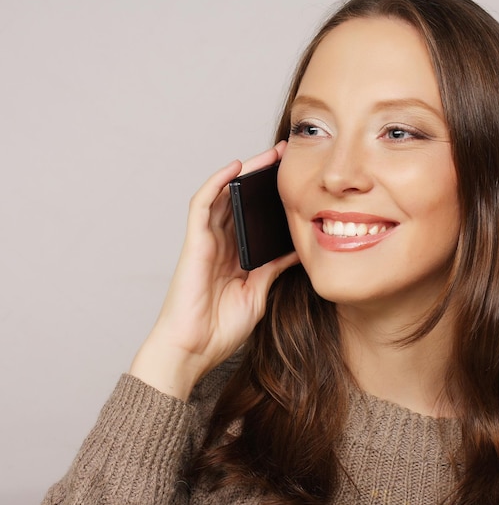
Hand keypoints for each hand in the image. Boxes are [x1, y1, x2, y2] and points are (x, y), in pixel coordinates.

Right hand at [130, 141, 298, 399]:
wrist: (194, 350)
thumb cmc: (221, 327)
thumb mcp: (258, 292)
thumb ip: (273, 268)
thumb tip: (299, 249)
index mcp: (235, 255)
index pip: (253, 215)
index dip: (271, 196)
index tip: (297, 180)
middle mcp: (220, 243)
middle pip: (240, 199)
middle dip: (262, 176)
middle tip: (286, 156)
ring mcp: (206, 240)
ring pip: (223, 194)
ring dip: (245, 172)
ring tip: (270, 155)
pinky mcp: (195, 242)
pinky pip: (202, 204)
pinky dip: (217, 182)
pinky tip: (236, 167)